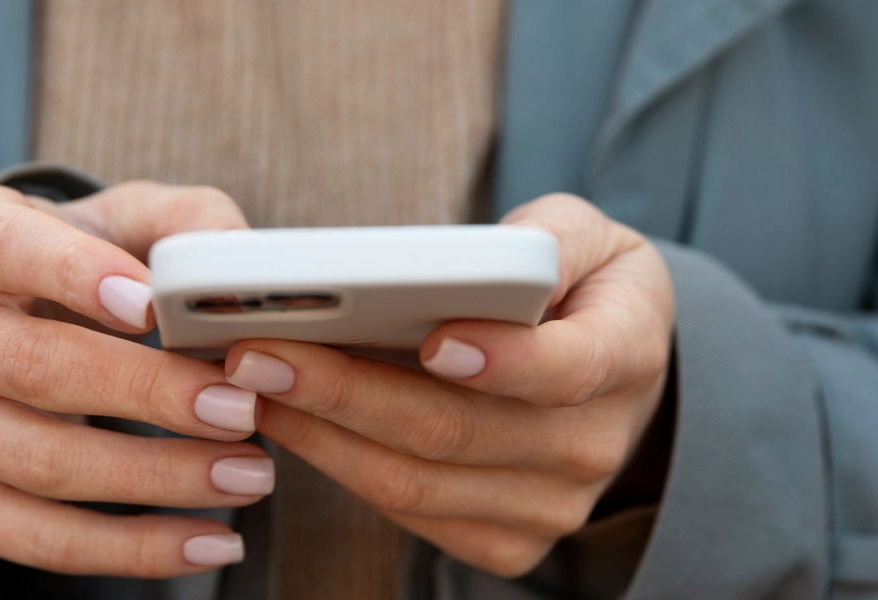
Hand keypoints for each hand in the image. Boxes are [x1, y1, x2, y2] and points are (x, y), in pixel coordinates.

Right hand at [0, 181, 275, 577]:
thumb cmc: (76, 267)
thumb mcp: (120, 223)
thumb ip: (182, 222)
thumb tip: (238, 255)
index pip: (5, 247)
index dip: (75, 274)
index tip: (152, 304)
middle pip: (36, 367)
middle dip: (149, 395)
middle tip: (242, 408)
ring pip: (44, 463)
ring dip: (159, 477)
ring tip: (249, 475)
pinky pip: (42, 540)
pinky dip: (133, 549)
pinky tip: (207, 542)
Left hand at [225, 194, 673, 576]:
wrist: (611, 375)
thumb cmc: (582, 288)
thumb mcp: (589, 235)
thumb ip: (547, 236)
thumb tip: (480, 260)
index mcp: (627, 354)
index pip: (568, 369)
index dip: (502, 359)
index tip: (430, 337)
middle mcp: (593, 445)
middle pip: (457, 432)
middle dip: (347, 392)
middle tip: (258, 352)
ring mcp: (550, 507)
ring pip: (415, 483)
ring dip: (320, 435)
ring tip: (250, 382)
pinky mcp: (505, 542)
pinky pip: (406, 514)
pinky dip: (337, 466)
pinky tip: (287, 420)